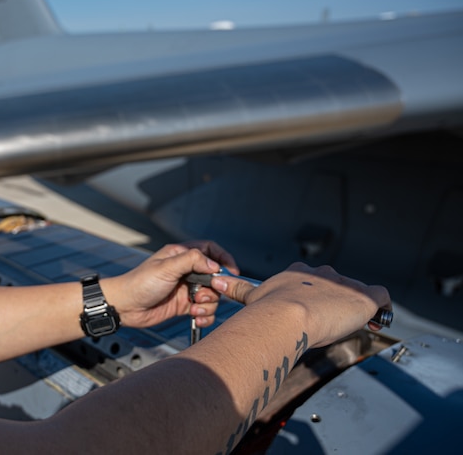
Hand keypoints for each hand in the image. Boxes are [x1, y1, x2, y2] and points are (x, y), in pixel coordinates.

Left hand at [103, 241, 238, 329]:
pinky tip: (195, 317)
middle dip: (215, 288)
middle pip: (215, 277)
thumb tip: (214, 265)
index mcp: (181, 255)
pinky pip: (204, 310)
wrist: (125, 306)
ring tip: (194, 307)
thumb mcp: (166, 267)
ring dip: (208, 304)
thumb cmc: (140, 283)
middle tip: (203, 294)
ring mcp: (186, 289)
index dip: (223, 259)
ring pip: (212, 295)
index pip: (210, 250)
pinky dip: (204, 315)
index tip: (231, 272)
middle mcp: (186, 271)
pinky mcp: (184, 305)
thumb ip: (192, 261)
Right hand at [210, 262, 391, 347]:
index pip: (309, 279)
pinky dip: (382, 308)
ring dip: (353, 306)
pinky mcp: (365, 297)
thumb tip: (215, 281)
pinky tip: (378, 319)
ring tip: (350, 324)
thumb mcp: (251, 297)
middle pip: (333, 283)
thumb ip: (236, 289)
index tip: (307, 308)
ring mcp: (345, 284)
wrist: (288, 315)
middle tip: (326, 320)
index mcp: (298, 273)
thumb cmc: (269, 309)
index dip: (310, 295)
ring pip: (354, 291)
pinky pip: (381, 297)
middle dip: (332, 300)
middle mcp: (322, 274)